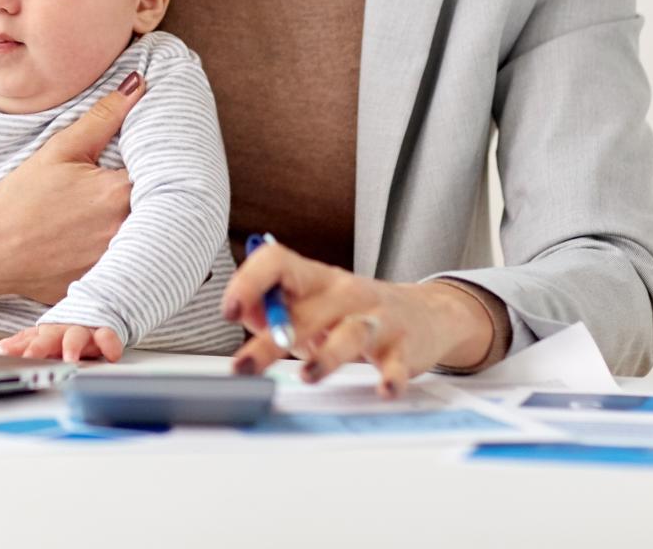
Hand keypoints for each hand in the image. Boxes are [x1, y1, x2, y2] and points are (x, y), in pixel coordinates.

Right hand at [0, 73, 146, 304]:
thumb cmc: (21, 197)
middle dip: (163, 198)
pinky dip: (134, 258)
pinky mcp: (105, 285)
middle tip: (156, 190)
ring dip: (152, 230)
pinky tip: (119, 247)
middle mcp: (123, 231)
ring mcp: (115, 263)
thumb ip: (105, 116)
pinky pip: (133, 270)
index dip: (168, 166)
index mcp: (117, 192)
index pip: (166, 173)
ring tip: (139, 219)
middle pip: (163, 211)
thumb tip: (138, 84)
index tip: (165, 162)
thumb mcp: (61, 149)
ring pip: (153, 243)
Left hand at [0, 323, 123, 362]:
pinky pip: (108, 337)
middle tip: (30, 357)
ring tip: (69, 358)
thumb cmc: (67, 330)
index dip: (19, 347)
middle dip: (39, 347)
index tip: (7, 353)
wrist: (97, 311)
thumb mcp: (47, 335)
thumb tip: (3, 345)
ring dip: (72, 346)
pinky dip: (109, 344)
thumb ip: (26, 341)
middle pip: (49, 337)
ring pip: (76, 336)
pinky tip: (111, 354)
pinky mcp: (105, 333)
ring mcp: (84, 332)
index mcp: (48, 333)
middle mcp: (64, 332)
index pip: (31, 340)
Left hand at [220, 241, 491, 396]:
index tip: (230, 310)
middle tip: (245, 367)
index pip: (276, 263)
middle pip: (304, 312)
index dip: (249, 282)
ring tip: (307, 376)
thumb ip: (272, 310)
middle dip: (271, 340)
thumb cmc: (350, 313)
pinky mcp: (402, 348)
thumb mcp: (309, 305)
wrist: (422, 314)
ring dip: (327, 356)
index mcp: (314, 279)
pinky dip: (390, 377)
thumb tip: (240, 311)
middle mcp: (344, 293)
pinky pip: (396, 363)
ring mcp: (376, 318)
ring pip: (350, 334)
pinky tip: (383, 389)